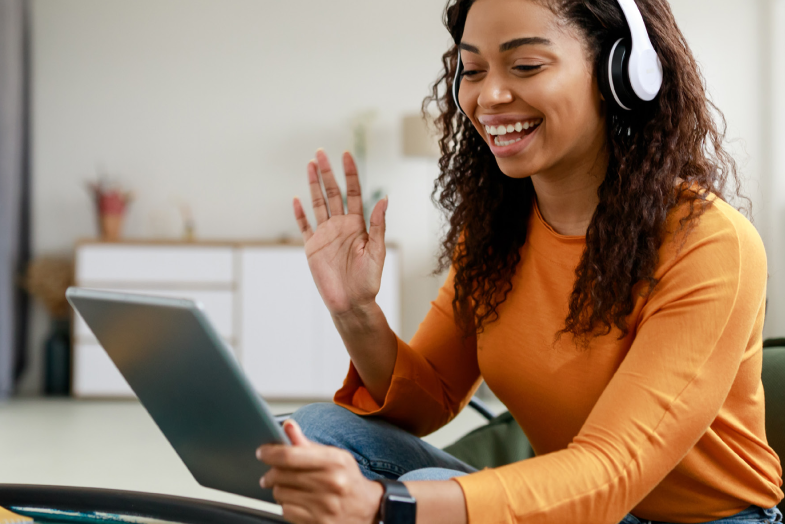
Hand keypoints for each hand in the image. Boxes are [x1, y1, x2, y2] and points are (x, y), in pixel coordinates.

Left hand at [257, 420, 383, 523]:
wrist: (368, 509)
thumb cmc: (348, 480)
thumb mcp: (335, 456)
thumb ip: (308, 443)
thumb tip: (288, 426)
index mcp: (335, 461)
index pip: (290, 455)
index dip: (270, 453)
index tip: (262, 452)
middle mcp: (331, 483)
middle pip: (282, 475)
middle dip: (270, 473)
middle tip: (270, 473)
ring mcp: (325, 505)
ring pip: (281, 494)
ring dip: (278, 489)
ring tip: (286, 487)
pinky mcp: (319, 523)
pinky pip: (287, 511)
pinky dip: (286, 505)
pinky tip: (296, 501)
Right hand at [293, 149, 387, 316]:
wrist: (351, 303)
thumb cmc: (368, 280)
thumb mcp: (377, 251)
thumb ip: (377, 224)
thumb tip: (384, 198)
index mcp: (357, 225)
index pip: (353, 193)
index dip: (350, 174)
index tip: (346, 155)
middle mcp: (340, 226)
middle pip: (333, 193)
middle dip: (327, 172)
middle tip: (321, 152)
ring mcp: (325, 235)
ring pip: (318, 204)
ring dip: (313, 185)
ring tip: (310, 165)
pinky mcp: (312, 248)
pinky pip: (304, 226)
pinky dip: (300, 213)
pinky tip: (296, 199)